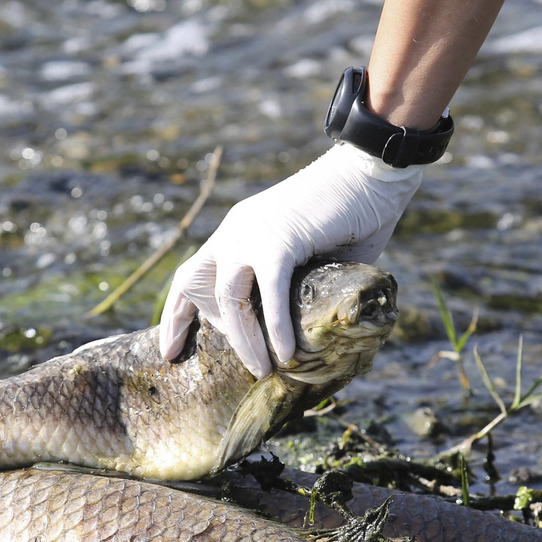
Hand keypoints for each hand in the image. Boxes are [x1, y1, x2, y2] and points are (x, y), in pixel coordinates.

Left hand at [158, 143, 422, 378]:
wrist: (372, 171)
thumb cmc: (353, 213)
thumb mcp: (312, 257)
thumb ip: (298, 288)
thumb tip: (305, 336)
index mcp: (237, 231)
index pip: (192, 275)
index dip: (176, 314)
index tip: (169, 349)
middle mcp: (235, 231)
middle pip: (195, 286)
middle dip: (187, 328)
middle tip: (191, 364)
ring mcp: (252, 234)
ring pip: (230, 299)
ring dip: (244, 341)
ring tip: (262, 370)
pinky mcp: (279, 242)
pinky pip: (269, 295)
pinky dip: (276, 328)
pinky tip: (285, 353)